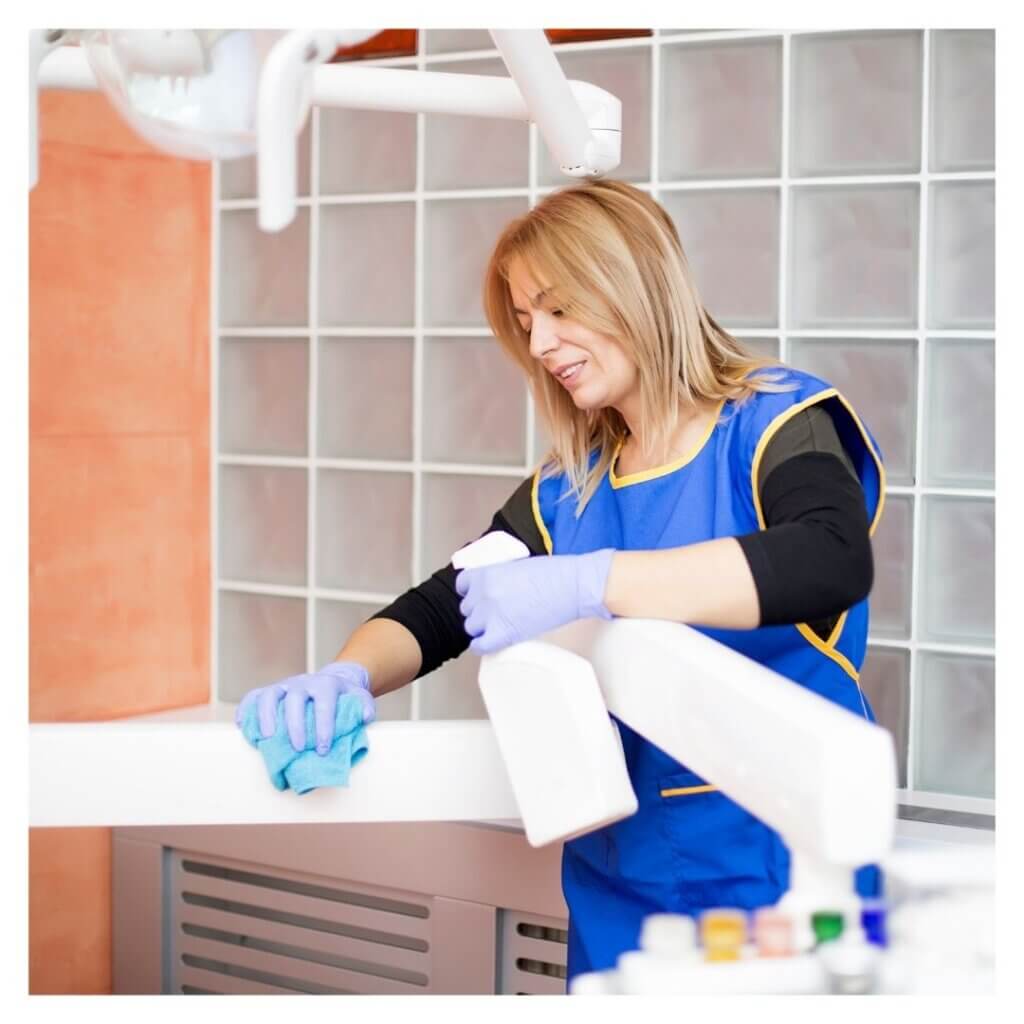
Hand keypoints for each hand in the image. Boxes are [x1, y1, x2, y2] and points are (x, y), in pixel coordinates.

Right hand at [234, 661, 375, 754]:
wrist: (335, 680)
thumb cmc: (346, 696)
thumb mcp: (360, 698)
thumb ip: (364, 707)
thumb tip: (366, 717)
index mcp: (326, 685)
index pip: (324, 704)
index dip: (323, 727)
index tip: (322, 749)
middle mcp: (304, 682)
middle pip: (295, 700)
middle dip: (296, 726)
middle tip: (299, 749)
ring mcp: (285, 686)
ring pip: (271, 695)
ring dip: (265, 716)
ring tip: (265, 739)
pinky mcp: (273, 691)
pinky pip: (255, 696)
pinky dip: (246, 708)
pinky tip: (242, 725)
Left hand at [455, 549, 614, 654]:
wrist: (573, 585)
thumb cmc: (554, 573)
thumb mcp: (517, 565)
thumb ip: (499, 576)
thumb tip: (494, 589)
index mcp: (486, 573)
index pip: (462, 585)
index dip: (472, 593)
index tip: (479, 598)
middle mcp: (483, 593)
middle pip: (468, 609)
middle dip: (480, 611)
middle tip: (497, 613)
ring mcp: (490, 614)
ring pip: (472, 627)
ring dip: (483, 628)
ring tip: (500, 627)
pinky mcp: (502, 634)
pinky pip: (480, 645)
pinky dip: (484, 645)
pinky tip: (493, 642)